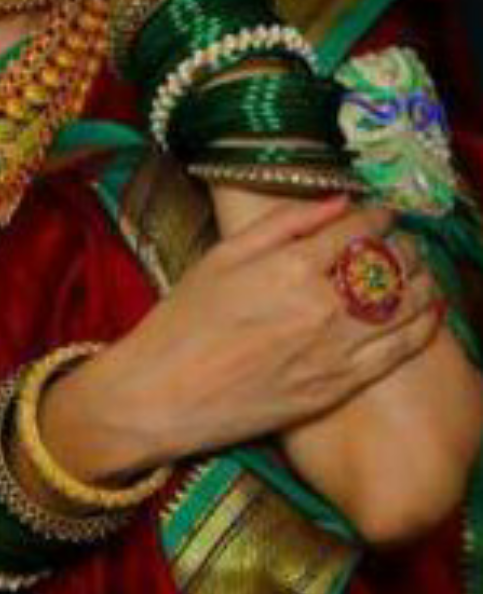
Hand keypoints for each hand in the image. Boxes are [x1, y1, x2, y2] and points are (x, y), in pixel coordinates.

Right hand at [45, 197, 442, 479]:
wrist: (165, 394)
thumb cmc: (184, 319)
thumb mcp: (222, 255)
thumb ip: (283, 222)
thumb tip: (338, 200)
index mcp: (289, 266)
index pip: (356, 229)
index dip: (378, 214)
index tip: (383, 209)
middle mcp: (319, 306)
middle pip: (387, 265)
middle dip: (404, 245)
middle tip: (406, 238)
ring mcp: (332, 350)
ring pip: (400, 308)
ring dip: (421, 282)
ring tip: (423, 270)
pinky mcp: (336, 388)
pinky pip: (395, 354)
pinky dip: (420, 329)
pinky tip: (429, 313)